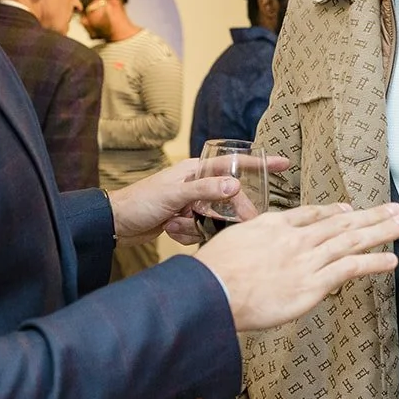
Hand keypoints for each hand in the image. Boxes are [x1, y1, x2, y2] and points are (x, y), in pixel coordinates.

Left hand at [109, 157, 288, 245]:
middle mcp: (197, 184)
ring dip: (196, 227)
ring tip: (173, 224)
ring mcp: (191, 204)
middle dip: (226, 216)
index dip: (260, 164)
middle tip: (234, 227)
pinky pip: (200, 230)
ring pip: (214, 218)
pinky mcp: (185, 221)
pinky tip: (169, 231)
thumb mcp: (174, 194)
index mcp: (196, 170)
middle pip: (228, 199)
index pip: (234, 165)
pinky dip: (186, 234)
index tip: (284, 164)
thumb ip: (205, 190)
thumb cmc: (140, 202)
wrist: (114, 225)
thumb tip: (235, 187)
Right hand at [195, 202, 398, 330]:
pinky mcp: (311, 284)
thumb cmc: (213, 272)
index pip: (310, 215)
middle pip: (340, 222)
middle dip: (371, 215)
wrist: (212, 290)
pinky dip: (372, 263)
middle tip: (395, 208)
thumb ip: (247, 239)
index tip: (349, 210)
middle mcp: (295, 238)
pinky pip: (348, 269)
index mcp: (273, 225)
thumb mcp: (229, 242)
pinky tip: (390, 260)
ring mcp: (306, 260)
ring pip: (351, 240)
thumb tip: (248, 245)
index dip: (334, 212)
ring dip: (381, 231)